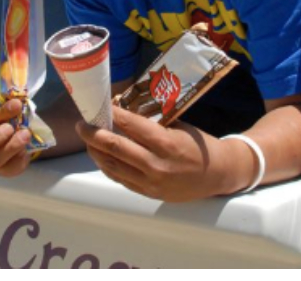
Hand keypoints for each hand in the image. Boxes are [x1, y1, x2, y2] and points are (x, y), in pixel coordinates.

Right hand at [0, 99, 32, 176]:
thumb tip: (16, 104)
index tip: (8, 126)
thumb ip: (5, 110)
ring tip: (27, 137)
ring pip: (4, 165)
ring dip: (18, 151)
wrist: (9, 134)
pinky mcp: (6, 171)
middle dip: (10, 145)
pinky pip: (14, 170)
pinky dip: (22, 160)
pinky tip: (26, 150)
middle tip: (23, 132)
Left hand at [76, 105, 228, 201]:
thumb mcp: (178, 127)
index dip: (111, 115)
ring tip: (87, 139)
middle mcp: (157, 165)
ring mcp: (152, 182)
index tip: (98, 107)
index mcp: (167, 144)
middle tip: (81, 125)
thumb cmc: (198, 145)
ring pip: (112, 166)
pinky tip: (101, 155)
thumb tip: (121, 109)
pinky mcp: (149, 193)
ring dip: (96, 151)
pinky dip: (107, 166)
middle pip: (115, 147)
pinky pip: (120, 178)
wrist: (220, 175)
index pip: (131, 126)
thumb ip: (150, 123)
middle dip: (94, 134)